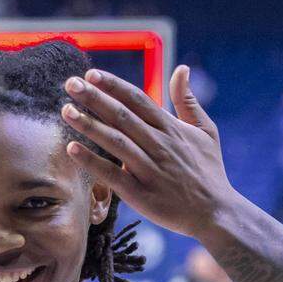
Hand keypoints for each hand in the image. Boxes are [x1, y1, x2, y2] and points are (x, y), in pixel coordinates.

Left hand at [61, 65, 237, 238]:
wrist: (216, 213)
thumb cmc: (209, 171)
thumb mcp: (206, 131)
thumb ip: (188, 100)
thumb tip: (182, 68)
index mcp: (172, 129)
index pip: (138, 100)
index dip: (114, 86)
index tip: (92, 74)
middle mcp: (160, 146)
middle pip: (122, 116)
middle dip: (95, 98)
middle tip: (70, 83)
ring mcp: (150, 170)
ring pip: (115, 142)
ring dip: (89, 125)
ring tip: (66, 111)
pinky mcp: (142, 195)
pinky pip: (113, 175)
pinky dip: (92, 162)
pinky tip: (72, 148)